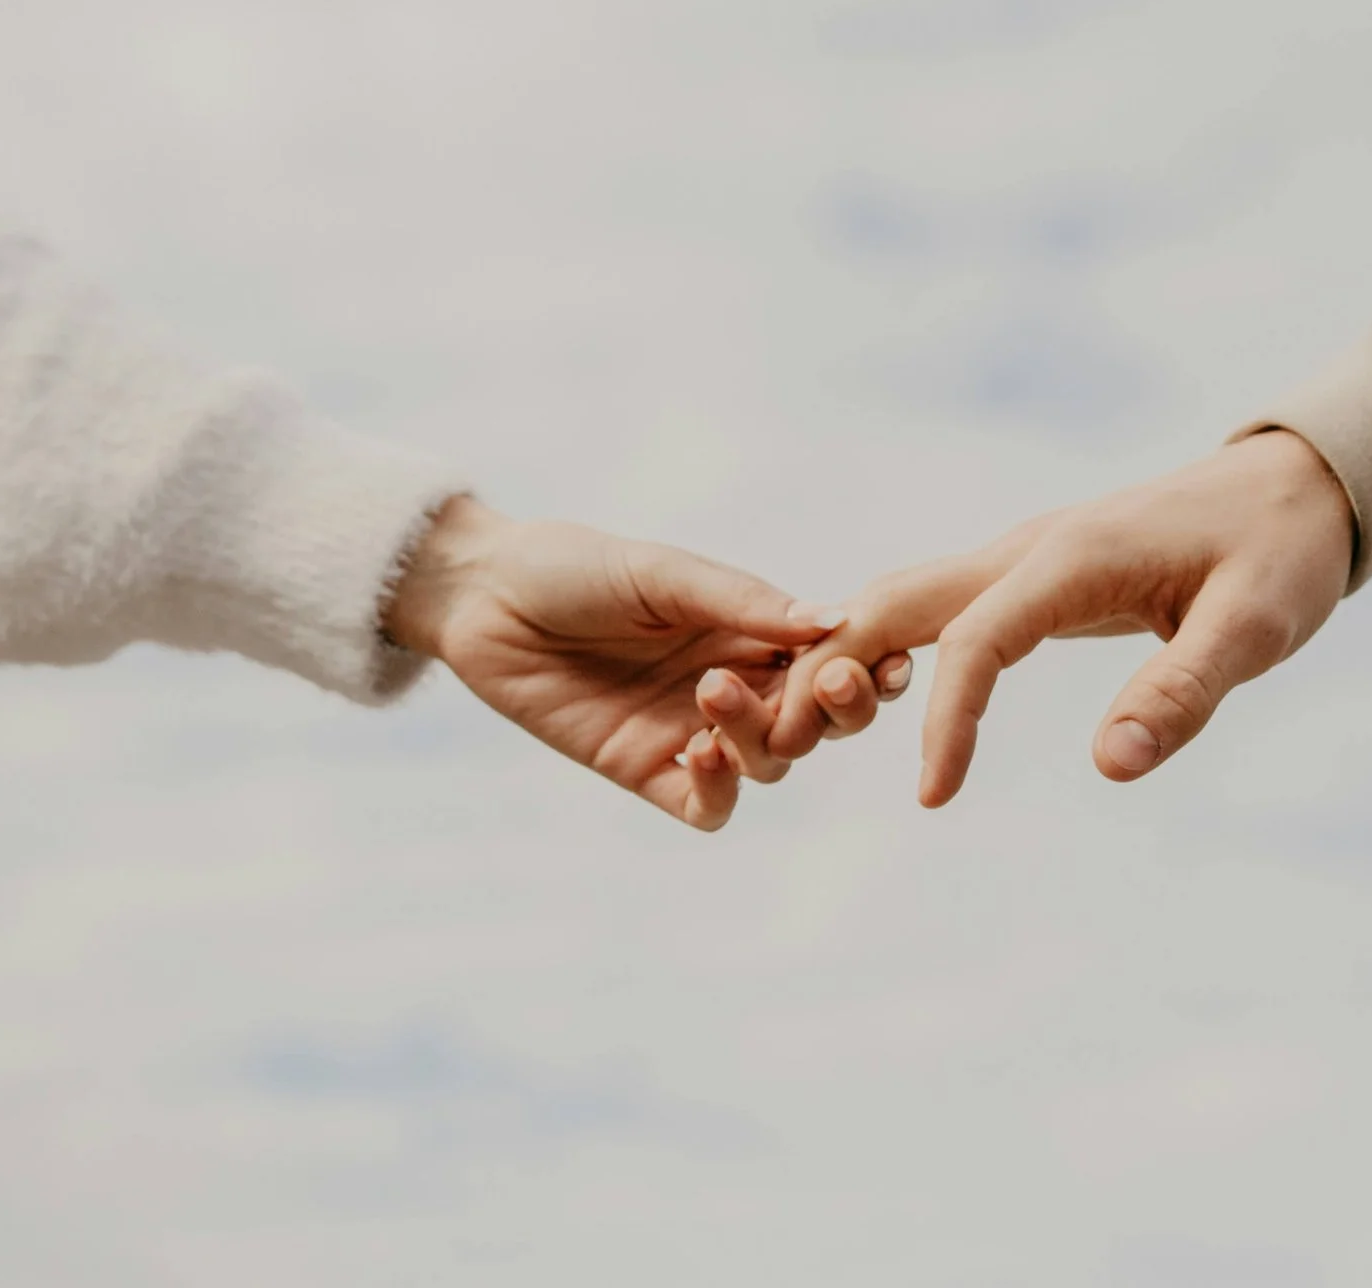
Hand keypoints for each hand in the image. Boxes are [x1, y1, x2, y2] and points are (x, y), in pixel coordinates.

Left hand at [382, 496, 906, 830]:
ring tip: (713, 694)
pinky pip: (705, 804)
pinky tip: (700, 753)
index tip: (886, 662)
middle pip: (818, 723)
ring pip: (768, 765)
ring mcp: (692, 732)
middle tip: (831, 685)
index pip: (833, 664)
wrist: (485, 596)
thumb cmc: (576, 567)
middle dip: (836, 712)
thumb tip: (835, 622)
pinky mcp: (643, 770)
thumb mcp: (665, 573)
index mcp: (752, 633)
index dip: (868, 670)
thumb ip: (745, 602)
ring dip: (762, 738)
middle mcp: (736, 687)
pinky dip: (718, 790)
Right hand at [753, 430, 1356, 805]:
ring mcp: (1024, 554)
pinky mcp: (1032, 572)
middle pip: (898, 600)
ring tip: (794, 728)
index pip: (977, 641)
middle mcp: (1029, 546)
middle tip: (775, 743)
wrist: (1296, 484)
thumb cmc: (1280, 554)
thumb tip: (1109, 768)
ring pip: (905, 597)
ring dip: (845, 652)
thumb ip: (1182, 692)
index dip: (947, 722)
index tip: (932, 798)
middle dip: (831, 665)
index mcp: (1071, 557)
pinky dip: (888, 645)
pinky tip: (866, 695)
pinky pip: (939, 607)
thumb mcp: (1253, 628)